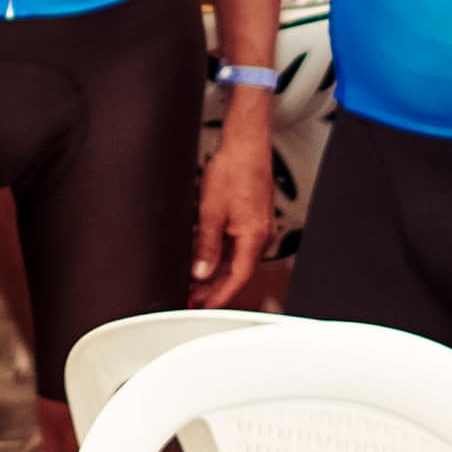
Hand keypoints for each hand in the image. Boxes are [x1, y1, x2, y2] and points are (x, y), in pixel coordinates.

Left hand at [189, 112, 277, 305]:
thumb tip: (201, 272)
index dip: (219, 297)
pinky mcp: (252, 219)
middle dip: (213, 288)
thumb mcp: (211, 212)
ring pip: (236, 259)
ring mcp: (258, 227)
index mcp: (254, 237)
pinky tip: (204, 258)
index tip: (202, 307)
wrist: (246, 144)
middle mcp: (261, 236)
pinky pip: (237, 245)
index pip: (237, 279)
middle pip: (237, 272)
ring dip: (215, 272)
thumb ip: (206, 246)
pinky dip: (220, 255)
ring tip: (193, 282)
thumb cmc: (235, 170)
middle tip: (191, 298)